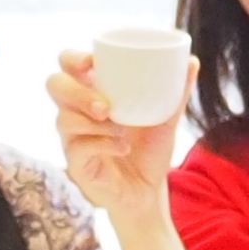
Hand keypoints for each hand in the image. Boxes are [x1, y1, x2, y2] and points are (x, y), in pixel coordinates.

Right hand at [46, 53, 181, 213]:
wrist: (148, 191)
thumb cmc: (148, 151)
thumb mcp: (166, 120)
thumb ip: (177, 92)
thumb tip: (193, 61)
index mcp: (92, 94)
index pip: (67, 66)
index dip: (72, 58)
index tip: (93, 61)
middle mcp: (76, 113)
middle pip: (55, 86)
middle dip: (78, 92)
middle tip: (105, 105)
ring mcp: (72, 139)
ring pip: (63, 119)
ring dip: (93, 122)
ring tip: (119, 128)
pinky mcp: (75, 164)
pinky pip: (78, 148)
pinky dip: (102, 144)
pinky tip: (123, 147)